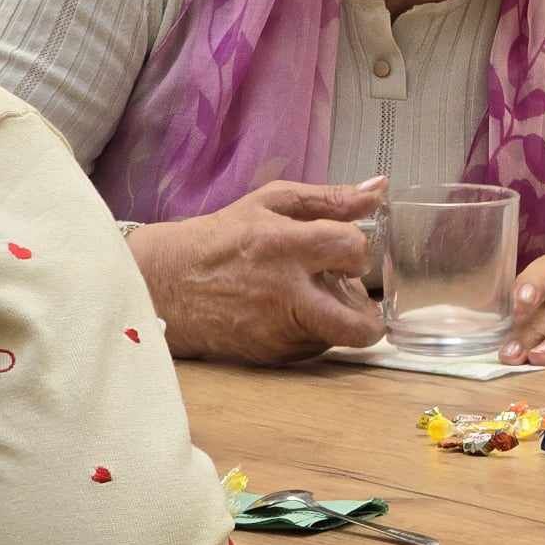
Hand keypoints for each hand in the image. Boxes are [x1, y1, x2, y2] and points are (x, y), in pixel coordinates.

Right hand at [127, 178, 386, 363]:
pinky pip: (311, 347)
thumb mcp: (272, 203)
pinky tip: (295, 311)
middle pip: (358, 323)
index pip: (353, 250)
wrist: (165, 284)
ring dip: (339, 318)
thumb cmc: (222, 238)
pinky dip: (313, 330)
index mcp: (286, 247)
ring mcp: (276, 331)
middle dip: (372, 316)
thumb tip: (379, 189)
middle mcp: (285, 294)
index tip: (348, 251)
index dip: (358, 250)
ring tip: (317, 296)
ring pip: (337, 335)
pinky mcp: (268, 355)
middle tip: (360, 300)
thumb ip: (330, 198)